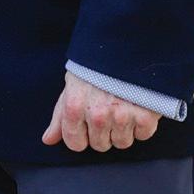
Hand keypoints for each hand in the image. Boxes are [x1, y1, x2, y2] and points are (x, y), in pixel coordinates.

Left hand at [41, 71, 161, 152]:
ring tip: (122, 107)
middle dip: (103, 133)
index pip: (75, 144)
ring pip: (122, 143)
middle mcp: (97, 115)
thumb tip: (48, 140)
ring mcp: (122, 117)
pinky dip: (142, 124)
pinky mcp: (145, 117)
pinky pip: (142, 135)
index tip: (87, 126)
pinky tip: (137, 106)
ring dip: (123, 130)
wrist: (128, 47)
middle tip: (107, 112)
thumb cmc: (95, 68)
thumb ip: (60, 116)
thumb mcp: (72, 87)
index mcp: (74, 107)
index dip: (81, 136)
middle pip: (100, 146)